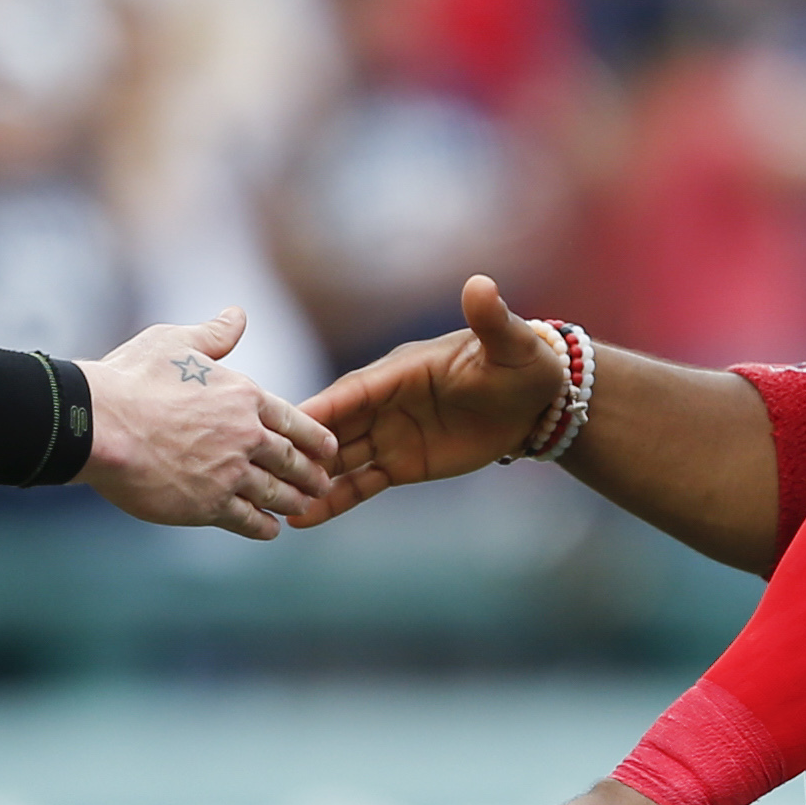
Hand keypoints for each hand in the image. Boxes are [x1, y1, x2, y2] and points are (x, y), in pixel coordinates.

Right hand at [76, 307, 337, 540]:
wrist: (98, 425)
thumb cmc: (132, 378)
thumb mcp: (176, 342)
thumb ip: (214, 335)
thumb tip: (237, 315)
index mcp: (243, 396)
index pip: (294, 420)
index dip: (315, 437)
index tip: (329, 449)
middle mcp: (245, 436)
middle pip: (291, 460)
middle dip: (311, 474)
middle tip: (323, 484)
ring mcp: (229, 473)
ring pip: (275, 493)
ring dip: (293, 501)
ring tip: (303, 507)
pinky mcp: (207, 505)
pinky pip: (247, 520)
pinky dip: (264, 526)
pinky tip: (271, 529)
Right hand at [285, 274, 564, 528]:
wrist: (538, 405)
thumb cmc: (523, 365)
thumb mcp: (510, 344)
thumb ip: (489, 318)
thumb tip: (480, 283)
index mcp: (401, 370)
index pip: (355, 389)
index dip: (325, 406)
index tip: (289, 421)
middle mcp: (385, 401)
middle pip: (336, 425)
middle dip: (304, 446)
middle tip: (267, 468)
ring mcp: (389, 434)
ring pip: (341, 459)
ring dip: (311, 479)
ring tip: (277, 505)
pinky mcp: (400, 463)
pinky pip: (361, 484)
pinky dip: (334, 501)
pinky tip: (303, 521)